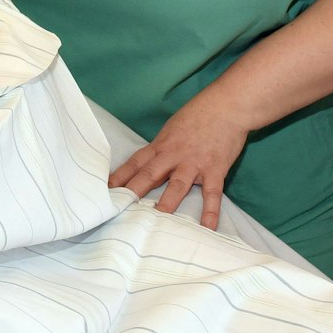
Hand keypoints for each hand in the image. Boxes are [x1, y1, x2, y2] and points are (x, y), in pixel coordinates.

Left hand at [107, 96, 249, 229]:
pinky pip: (212, 194)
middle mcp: (174, 155)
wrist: (228, 105)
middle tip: (119, 208)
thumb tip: (148, 164)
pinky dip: (210, 212)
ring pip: (177, 186)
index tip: (105, 191)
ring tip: (155, 220)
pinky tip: (207, 228)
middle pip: (149, 175)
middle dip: (133, 192)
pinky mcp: (215, 169)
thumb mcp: (173, 128)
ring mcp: (194, 163)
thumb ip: (162, 148)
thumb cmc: (199, 114)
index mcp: (161, 145)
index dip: (120, 177)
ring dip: (166, 203)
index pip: (135, 163)